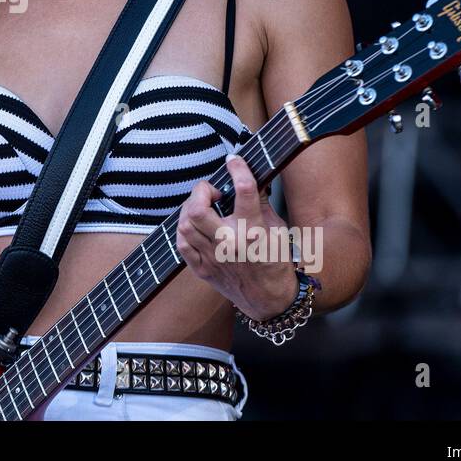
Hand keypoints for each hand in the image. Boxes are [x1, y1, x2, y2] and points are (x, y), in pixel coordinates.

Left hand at [176, 154, 298, 320]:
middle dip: (201, 191)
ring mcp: (213, 258)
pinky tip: (195, 225)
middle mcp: (229, 244)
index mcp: (253, 232)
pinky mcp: (202, 269)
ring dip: (190, 208)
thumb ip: (261, 203)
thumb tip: (251, 177)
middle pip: (198, 210)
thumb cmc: (275, 261)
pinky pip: (182, 244)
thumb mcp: (277, 229)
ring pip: (185, 225)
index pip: (244, 191)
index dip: (238, 169)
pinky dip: (184, 230)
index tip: (233, 161)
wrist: (268, 298)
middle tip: (211, 191)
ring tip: (202, 206)